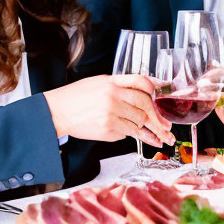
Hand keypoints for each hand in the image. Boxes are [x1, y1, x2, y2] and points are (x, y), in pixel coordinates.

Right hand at [43, 75, 174, 147]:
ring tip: (162, 138)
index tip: (161, 97)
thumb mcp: (100, 82)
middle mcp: (114, 96)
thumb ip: (121, 85)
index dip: (154, 89)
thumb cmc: (77, 97)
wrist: (56, 112)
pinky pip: (127, 133)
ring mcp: (111, 113)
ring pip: (140, 121)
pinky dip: (136, 135)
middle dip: (158, 118)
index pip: (141, 82)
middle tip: (167, 126)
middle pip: (145, 105)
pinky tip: (148, 141)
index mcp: (113, 82)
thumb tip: (146, 90)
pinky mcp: (107, 129)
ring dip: (151, 130)